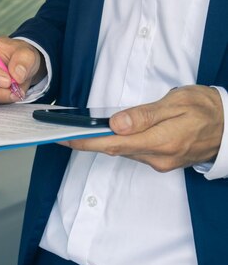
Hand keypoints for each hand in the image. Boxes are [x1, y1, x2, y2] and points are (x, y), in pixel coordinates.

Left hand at [60, 86, 223, 171]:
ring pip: (122, 152)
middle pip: (114, 150)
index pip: (115, 143)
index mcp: (163, 140)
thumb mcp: (177, 102)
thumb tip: (116, 124)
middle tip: (60, 133)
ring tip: (75, 132)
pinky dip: (115, 144)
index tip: (65, 138)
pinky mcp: (161, 161)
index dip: (87, 142)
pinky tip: (103, 135)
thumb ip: (146, 115)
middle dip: (85, 142)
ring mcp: (160, 162)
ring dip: (99, 143)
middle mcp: (159, 156)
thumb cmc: (205, 107)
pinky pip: (132, 152)